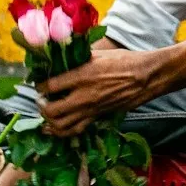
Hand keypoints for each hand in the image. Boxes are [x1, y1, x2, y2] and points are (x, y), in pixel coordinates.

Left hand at [38, 47, 161, 136]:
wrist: (146, 77)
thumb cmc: (124, 61)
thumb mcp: (98, 54)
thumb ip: (78, 59)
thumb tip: (62, 58)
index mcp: (81, 76)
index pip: (49, 86)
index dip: (39, 86)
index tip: (40, 84)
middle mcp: (83, 95)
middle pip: (50, 110)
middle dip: (41, 106)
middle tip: (43, 100)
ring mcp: (91, 109)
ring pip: (60, 125)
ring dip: (49, 121)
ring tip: (49, 113)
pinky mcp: (98, 117)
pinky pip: (75, 130)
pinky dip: (63, 131)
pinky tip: (58, 126)